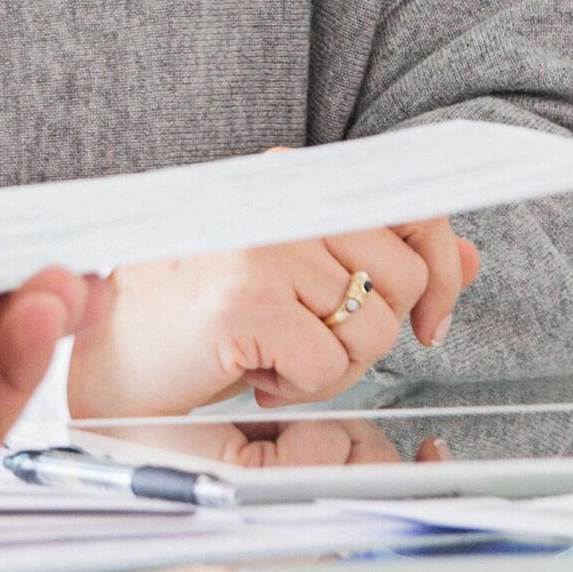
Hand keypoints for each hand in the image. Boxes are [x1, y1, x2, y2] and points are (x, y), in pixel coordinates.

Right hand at [66, 213, 478, 417]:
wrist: (106, 350)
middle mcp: (282, 201)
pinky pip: (328, 368)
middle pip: (404, 281)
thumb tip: (466, 259)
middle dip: (373, 335)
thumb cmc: (196, 315)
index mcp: (295, 182)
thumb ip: (379, 260)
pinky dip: (299, 389)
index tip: (430, 322)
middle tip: (313, 346)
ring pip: (372, 332)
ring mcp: (264, 249)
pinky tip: (253, 374)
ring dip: (333, 368)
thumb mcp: (298, 278)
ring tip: (274, 359)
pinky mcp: (247, 302)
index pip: (414, 210)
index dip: (439, 274)